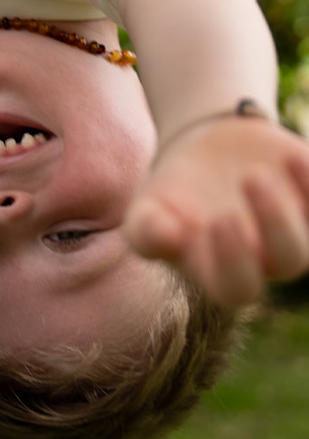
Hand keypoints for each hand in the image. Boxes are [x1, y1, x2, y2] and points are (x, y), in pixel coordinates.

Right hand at [124, 118, 308, 306]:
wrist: (203, 151)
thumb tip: (165, 236)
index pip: (238, 287)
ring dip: (290, 205)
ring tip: (256, 170)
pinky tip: (293, 157)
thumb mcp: (146, 210)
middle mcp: (266, 256)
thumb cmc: (171, 193)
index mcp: (223, 272)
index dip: (235, 262)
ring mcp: (295, 226)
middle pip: (289, 261)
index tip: (219, 219)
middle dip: (276, 223)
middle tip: (249, 179)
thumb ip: (147, 230)